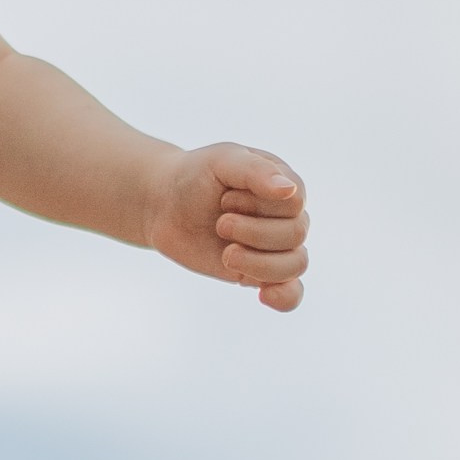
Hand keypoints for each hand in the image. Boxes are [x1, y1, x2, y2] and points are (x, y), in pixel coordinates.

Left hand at [146, 144, 308, 310]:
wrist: (164, 205)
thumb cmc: (196, 176)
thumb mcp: (222, 161)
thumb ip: (257, 171)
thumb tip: (290, 191)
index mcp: (285, 184)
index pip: (293, 203)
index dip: (257, 205)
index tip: (224, 198)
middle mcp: (287, 216)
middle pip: (295, 234)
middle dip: (252, 232)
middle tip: (220, 224)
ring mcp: (276, 247)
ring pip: (295, 264)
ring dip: (257, 262)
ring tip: (226, 254)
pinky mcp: (260, 273)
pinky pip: (290, 293)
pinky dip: (285, 298)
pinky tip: (265, 296)